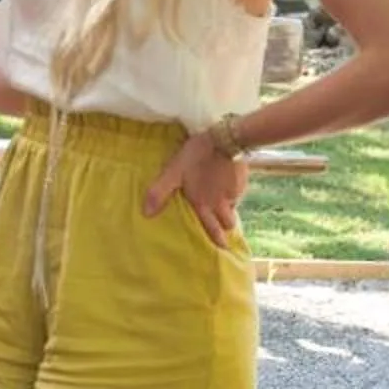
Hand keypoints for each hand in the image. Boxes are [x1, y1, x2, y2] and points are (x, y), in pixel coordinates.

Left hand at [142, 129, 250, 248]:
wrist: (225, 138)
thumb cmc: (196, 156)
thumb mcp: (173, 172)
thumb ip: (160, 192)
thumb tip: (146, 214)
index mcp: (203, 204)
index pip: (212, 230)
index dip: (216, 240)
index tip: (221, 250)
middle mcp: (220, 204)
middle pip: (228, 225)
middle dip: (226, 231)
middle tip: (226, 236)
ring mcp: (233, 193)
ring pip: (234, 209)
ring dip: (230, 211)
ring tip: (225, 210)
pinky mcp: (242, 181)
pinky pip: (238, 193)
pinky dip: (233, 193)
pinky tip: (227, 186)